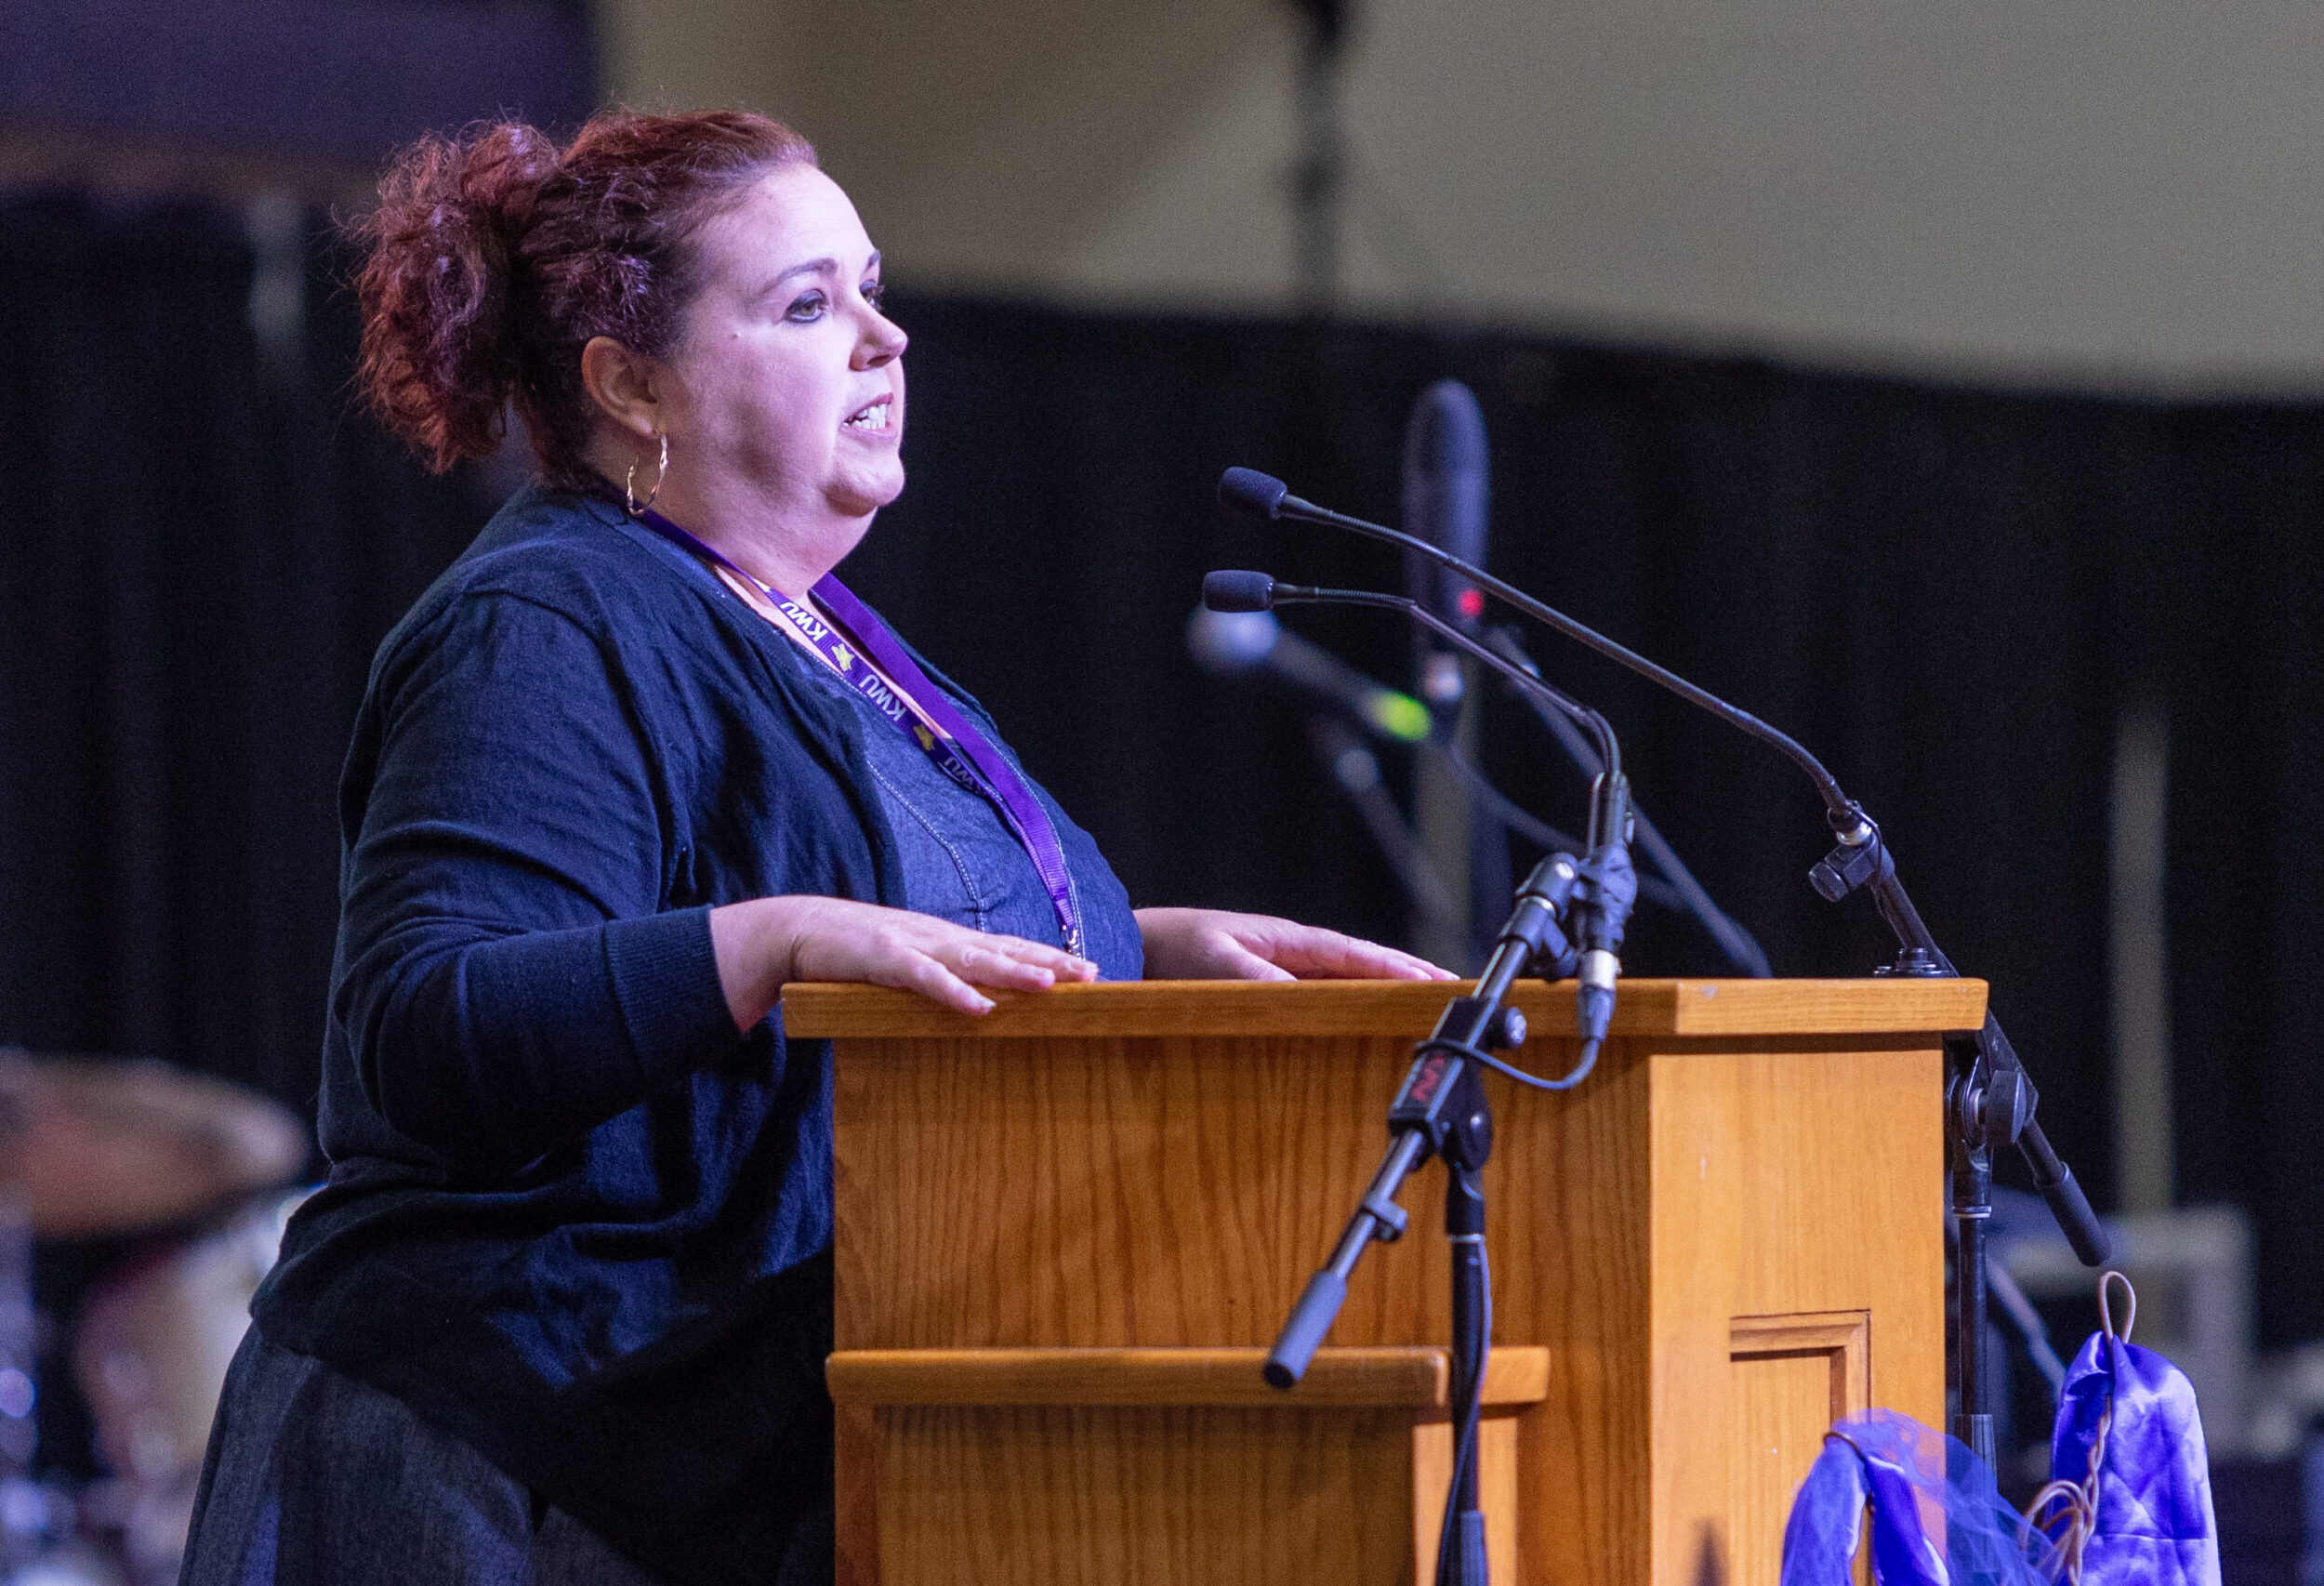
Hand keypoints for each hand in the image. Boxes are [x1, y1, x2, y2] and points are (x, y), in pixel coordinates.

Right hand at [711, 896, 1097, 1025]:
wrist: (799, 929)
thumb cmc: (855, 952)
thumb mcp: (908, 962)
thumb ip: (940, 974)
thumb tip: (979, 1000)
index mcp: (947, 939)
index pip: (1007, 947)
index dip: (1047, 957)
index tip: (1089, 970)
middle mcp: (939, 936)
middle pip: (1003, 949)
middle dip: (1048, 961)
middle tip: (1091, 973)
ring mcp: (913, 944)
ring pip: (972, 959)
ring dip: (1012, 971)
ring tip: (1050, 984)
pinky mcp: (884, 958)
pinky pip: (925, 978)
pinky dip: (953, 992)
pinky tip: (980, 1006)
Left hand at [1133, 907, 1456, 982]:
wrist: (1130, 951)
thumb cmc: (1172, 949)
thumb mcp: (1219, 964)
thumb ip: (1261, 980)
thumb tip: (1306, 996)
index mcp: (1288, 939)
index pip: (1356, 955)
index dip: (1398, 969)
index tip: (1436, 982)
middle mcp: (1289, 953)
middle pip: (1359, 967)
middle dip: (1402, 978)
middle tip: (1447, 994)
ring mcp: (1278, 969)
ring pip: (1340, 983)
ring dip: (1376, 994)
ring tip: (1416, 1009)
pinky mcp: (1262, 989)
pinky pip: (1315, 999)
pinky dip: (1344, 1007)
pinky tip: (1356, 1022)